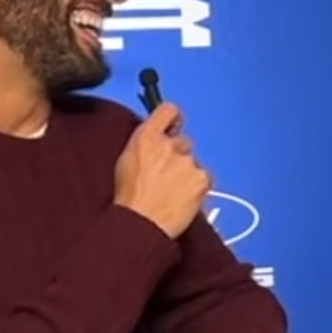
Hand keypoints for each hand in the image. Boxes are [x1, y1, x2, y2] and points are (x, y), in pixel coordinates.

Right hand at [114, 104, 211, 238]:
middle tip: (168, 176)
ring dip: (187, 173)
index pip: (168, 110)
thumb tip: (158, 139)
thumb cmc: (129, 196)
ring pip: (193, 162)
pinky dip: (197, 186)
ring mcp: (188, 161)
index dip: (173, 119)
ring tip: (173, 192)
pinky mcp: (203, 178)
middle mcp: (170, 144)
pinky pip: (204, 177)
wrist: (142, 223)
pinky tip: (184, 198)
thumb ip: (145, 145)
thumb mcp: (127, 161)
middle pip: (183, 142)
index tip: (173, 128)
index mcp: (146, 137)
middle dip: (179, 155)